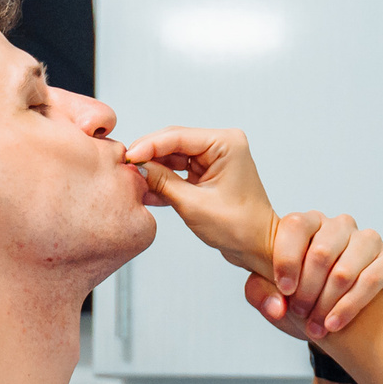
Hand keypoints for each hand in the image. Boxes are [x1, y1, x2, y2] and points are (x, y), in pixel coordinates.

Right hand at [123, 127, 279, 276]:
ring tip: (133, 180)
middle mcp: (222, 145)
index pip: (177, 136)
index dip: (148, 146)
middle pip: (173, 142)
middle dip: (148, 156)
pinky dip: (164, 180)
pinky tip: (146, 189)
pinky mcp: (208, 172)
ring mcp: (215, 158)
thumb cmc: (240, 228)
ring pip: (173, 156)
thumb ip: (163, 182)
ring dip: (154, 169)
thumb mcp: (194, 205)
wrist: (258, 247)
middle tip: (125, 167)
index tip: (128, 156)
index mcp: (226, 143)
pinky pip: (179, 170)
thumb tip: (139, 168)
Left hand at [249, 212, 382, 341]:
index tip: (283, 291)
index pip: (296, 226)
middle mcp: (341, 226)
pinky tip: (334, 323)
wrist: (343, 323)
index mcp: (310, 223)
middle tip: (299, 314)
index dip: (286, 260)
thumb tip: (277, 305)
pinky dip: (349, 307)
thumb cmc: (306, 302)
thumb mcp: (274, 298)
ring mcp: (369, 240)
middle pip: (320, 252)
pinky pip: (371, 281)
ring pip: (344, 270)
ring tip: (316, 327)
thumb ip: (260, 294)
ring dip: (326, 304)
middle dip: (306, 291)